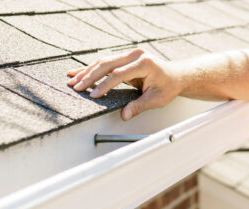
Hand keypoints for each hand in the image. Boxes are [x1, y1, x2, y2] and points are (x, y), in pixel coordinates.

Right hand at [66, 48, 182, 120]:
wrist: (176, 76)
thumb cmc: (168, 87)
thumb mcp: (157, 99)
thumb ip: (139, 106)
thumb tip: (124, 115)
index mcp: (145, 63)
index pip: (119, 74)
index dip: (105, 85)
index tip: (94, 95)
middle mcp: (136, 55)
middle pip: (107, 64)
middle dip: (90, 76)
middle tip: (76, 87)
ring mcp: (130, 54)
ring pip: (104, 61)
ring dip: (87, 71)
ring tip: (72, 81)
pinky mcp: (125, 57)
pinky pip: (106, 62)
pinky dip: (92, 68)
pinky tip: (78, 72)